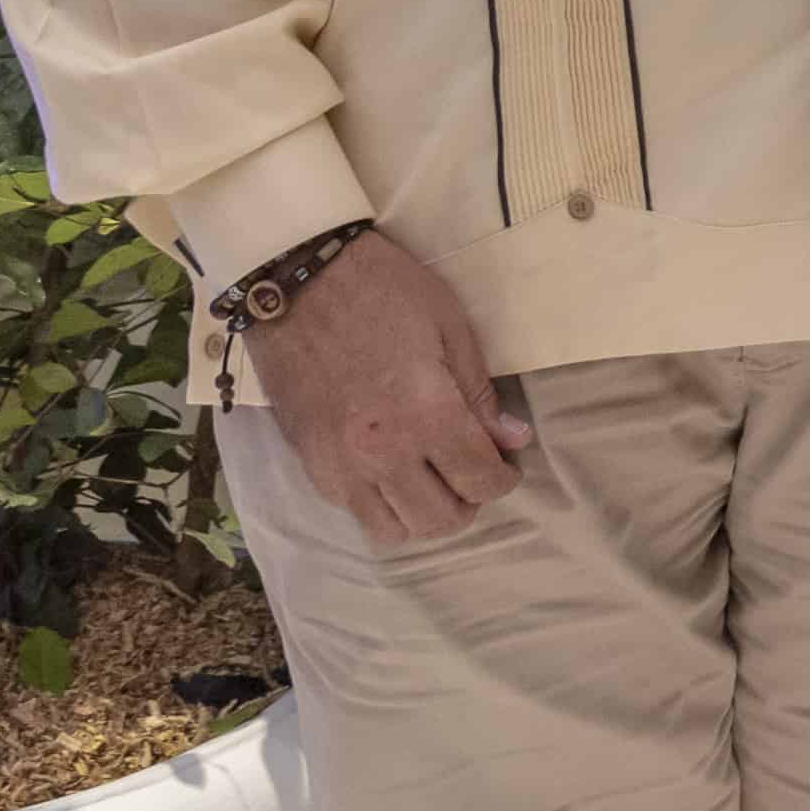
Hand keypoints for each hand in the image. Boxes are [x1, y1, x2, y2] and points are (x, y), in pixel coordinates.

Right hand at [249, 229, 533, 547]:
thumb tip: (514, 440)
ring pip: (391, 530)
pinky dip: (381, 503)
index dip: (503, 479)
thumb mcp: (450, 329)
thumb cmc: (383, 292)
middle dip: (468, 502)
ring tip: (434, 478)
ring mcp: (337, 465)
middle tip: (473, 470)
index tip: (507, 463)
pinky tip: (392, 470)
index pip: (479, 480)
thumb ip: (480, 395)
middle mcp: (380, 453)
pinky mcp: (307, 462)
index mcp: (425, 415)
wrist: (295, 280)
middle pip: (438, 520)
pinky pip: (351, 510)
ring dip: (422, 514)